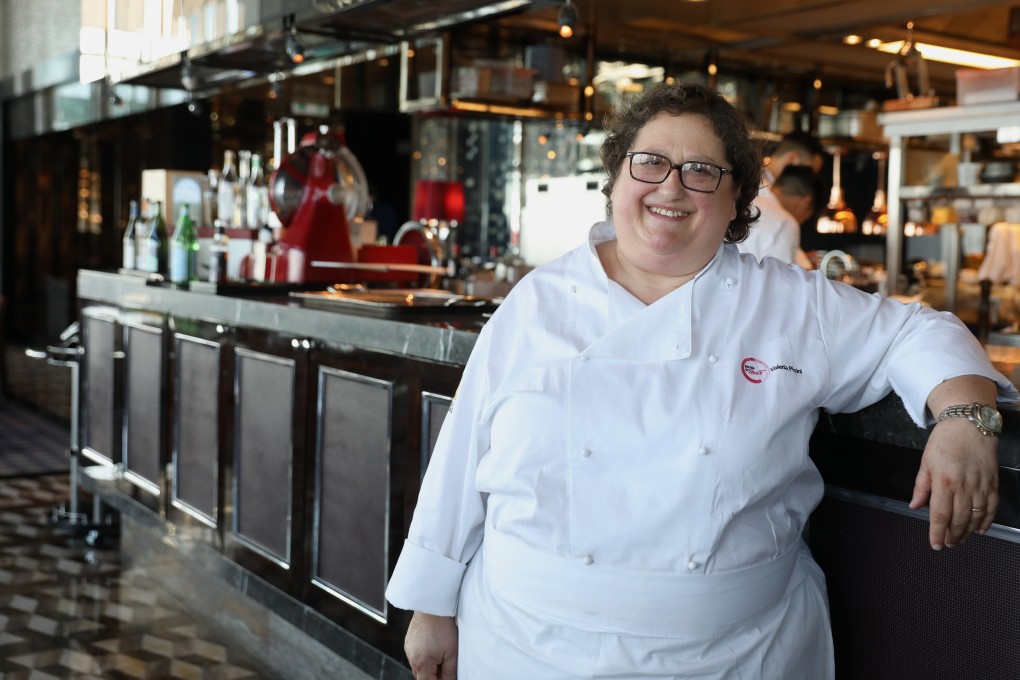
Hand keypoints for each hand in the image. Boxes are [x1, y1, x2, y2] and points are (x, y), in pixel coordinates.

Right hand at [405, 611, 457, 678]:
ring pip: (419, 667)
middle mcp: (411, 658)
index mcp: (421, 664)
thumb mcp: (451, 653)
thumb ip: (450, 672)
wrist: (432, 606)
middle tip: (446, 667)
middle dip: (434, 676)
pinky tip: (434, 648)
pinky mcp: (409, 641)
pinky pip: (416, 656)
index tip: (446, 677)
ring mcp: (408, 649)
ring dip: (429, 667)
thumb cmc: (442, 627)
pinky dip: (424, 657)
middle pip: (422, 677)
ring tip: (442, 656)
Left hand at [910, 418, 998, 549]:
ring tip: (961, 540)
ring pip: (976, 517)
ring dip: (968, 532)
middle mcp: (964, 486)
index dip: (937, 532)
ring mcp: (981, 486)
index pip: (940, 514)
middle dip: (952, 536)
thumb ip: (921, 486)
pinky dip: (987, 521)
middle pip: (959, 519)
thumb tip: (914, 506)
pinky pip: (992, 507)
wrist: (969, 424)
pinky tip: (980, 530)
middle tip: (948, 545)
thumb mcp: (925, 462)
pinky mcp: (993, 483)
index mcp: (944, 481)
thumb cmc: (944, 442)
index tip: (935, 544)